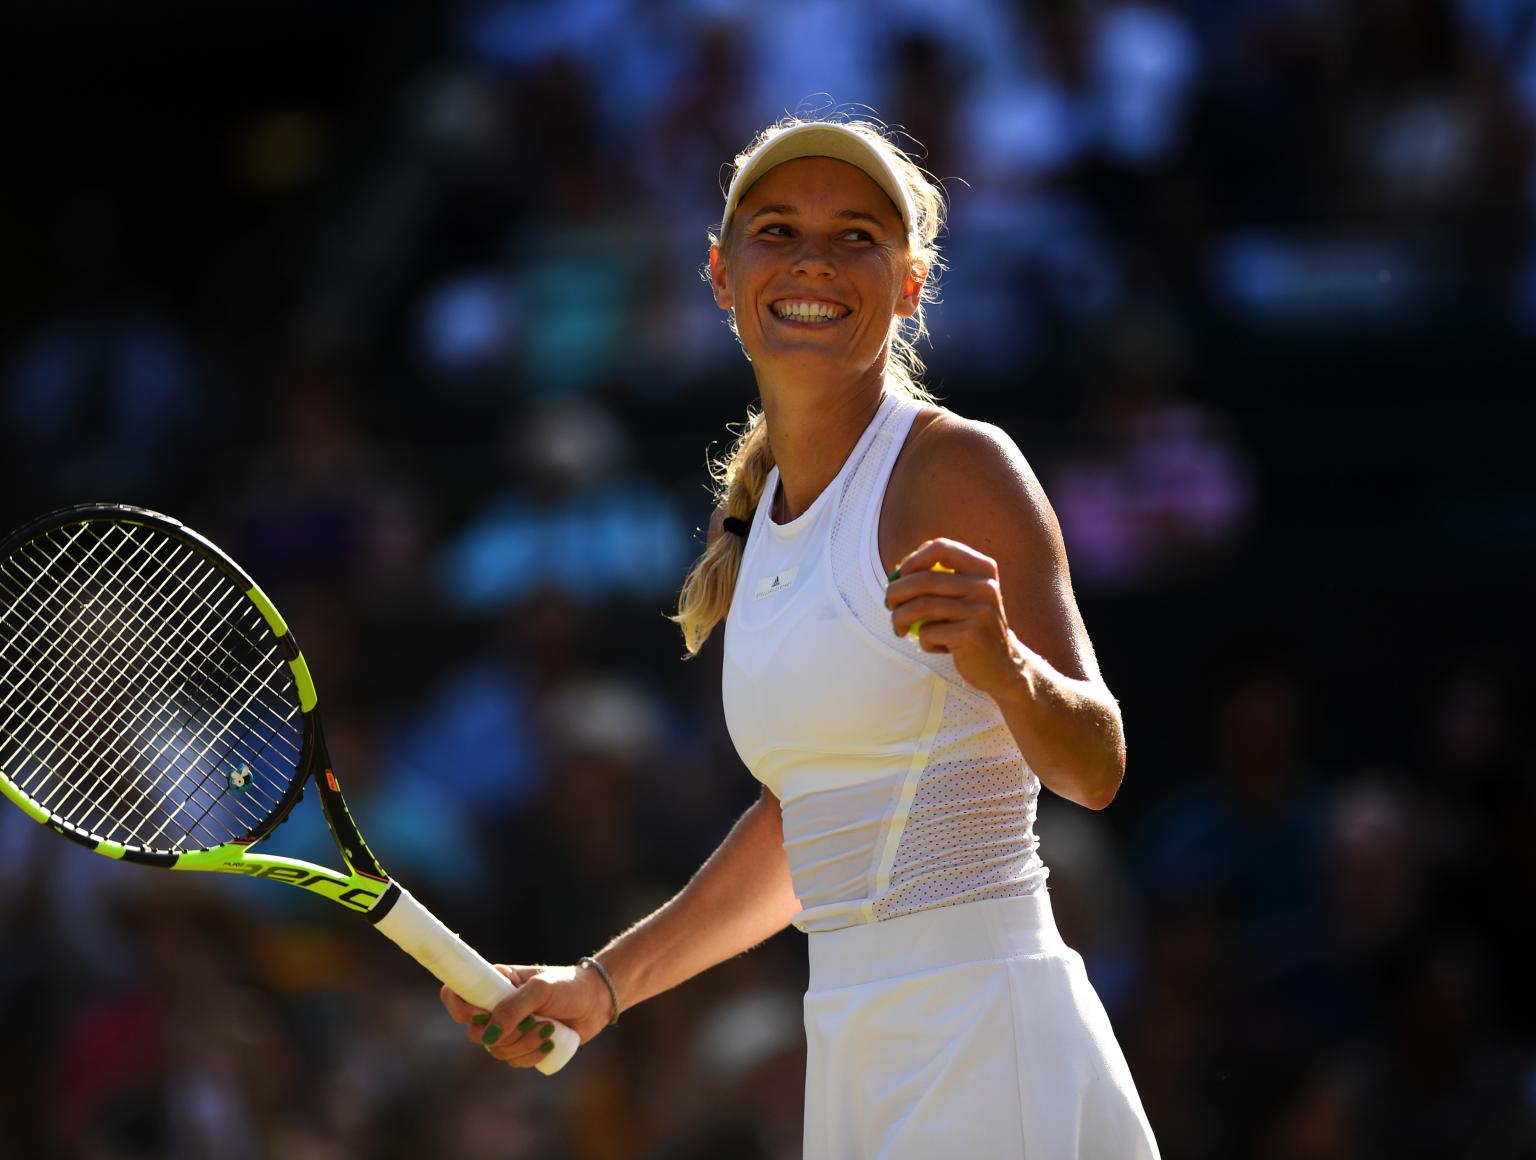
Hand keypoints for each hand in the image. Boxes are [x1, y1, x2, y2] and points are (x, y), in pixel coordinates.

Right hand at [440, 963, 611, 1067]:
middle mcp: (496, 1006)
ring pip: (496, 1050)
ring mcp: (509, 1027)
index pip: (457, 994)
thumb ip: (513, 1008)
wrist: (596, 1002)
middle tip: (533, 1020)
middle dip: (505, 1033)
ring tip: (549, 1029)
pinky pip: (513, 1061)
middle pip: (475, 1032)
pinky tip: (550, 1043)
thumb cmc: (568, 987)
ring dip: (523, 1044)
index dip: (461, 1009)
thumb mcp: (540, 989)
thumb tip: (490, 1035)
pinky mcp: (522, 1045)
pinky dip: (530, 1056)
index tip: (481, 1015)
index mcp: (494, 983)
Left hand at [885, 537, 1028, 701]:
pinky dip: (923, 641)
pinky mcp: (972, 635)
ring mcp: (980, 610)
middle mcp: (985, 585)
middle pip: (925, 579)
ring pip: (921, 606)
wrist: (1002, 665)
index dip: (913, 559)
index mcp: (983, 568)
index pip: (941, 547)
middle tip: (888, 604)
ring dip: (900, 618)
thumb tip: (894, 575)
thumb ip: (934, 580)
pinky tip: (934, 645)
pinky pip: (929, 632)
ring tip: (899, 628)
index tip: (900, 576)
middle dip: (896, 592)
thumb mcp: (960, 596)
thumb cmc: (968, 625)